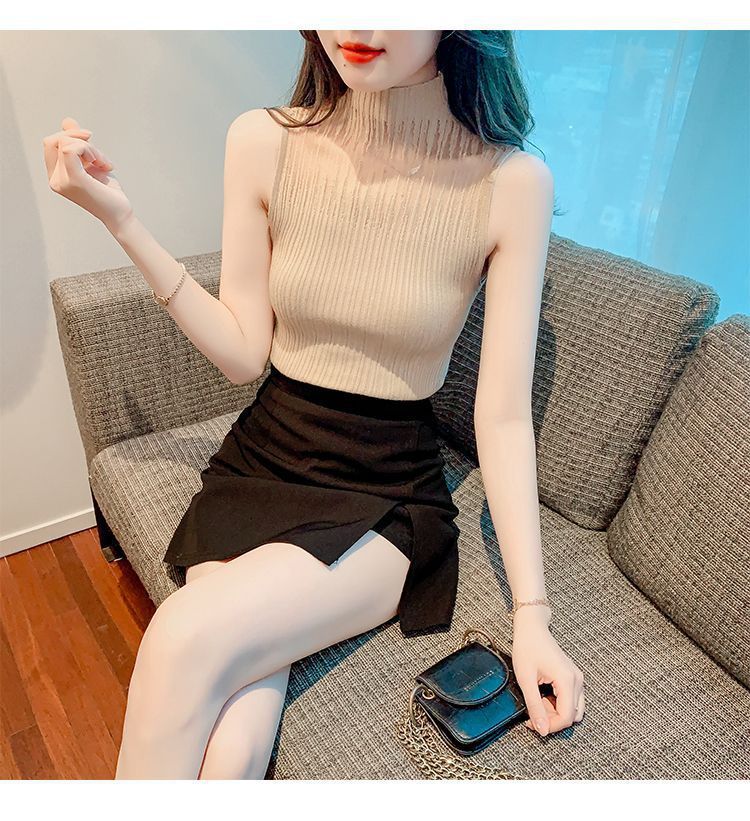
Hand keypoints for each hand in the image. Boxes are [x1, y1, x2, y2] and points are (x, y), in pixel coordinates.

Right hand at [43, 116, 133, 233]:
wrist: (121, 214)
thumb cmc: (108, 191)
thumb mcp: (92, 162)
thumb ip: (78, 143)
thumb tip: (66, 121)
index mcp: (56, 175)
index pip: (51, 143)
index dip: (70, 136)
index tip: (92, 145)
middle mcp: (55, 180)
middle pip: (55, 140)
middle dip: (80, 140)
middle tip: (99, 157)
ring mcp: (62, 181)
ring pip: (66, 143)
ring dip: (92, 148)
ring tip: (104, 164)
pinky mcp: (74, 180)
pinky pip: (71, 149)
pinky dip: (90, 151)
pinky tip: (104, 165)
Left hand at [511, 605, 584, 735]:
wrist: (532, 628)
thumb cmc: (527, 648)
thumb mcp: (526, 679)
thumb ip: (534, 706)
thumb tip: (542, 730)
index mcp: (567, 680)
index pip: (566, 717)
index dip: (549, 726)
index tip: (532, 722)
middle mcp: (577, 680)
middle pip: (571, 716)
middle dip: (552, 719)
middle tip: (533, 709)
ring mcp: (577, 678)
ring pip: (573, 710)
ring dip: (556, 712)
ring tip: (537, 700)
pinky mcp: (573, 677)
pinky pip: (571, 700)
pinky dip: (558, 704)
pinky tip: (542, 695)